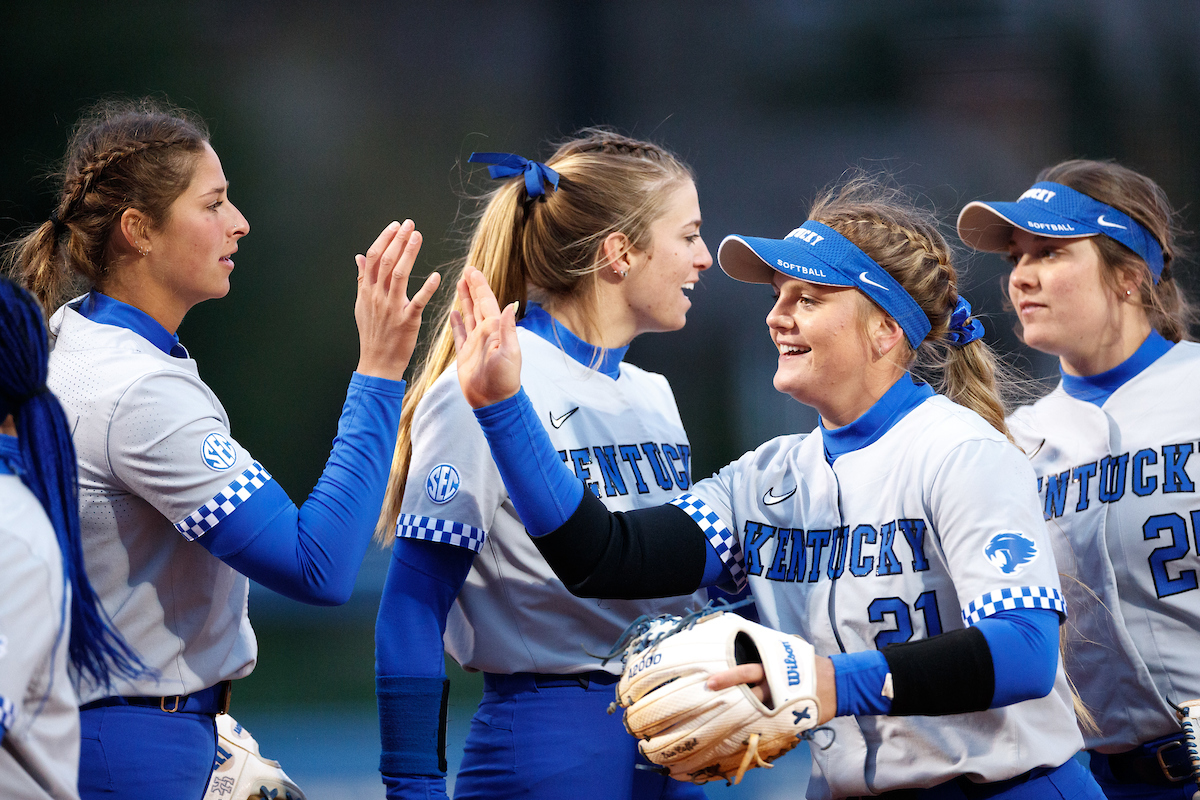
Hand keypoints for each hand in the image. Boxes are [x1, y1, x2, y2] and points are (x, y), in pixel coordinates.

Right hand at [354, 220, 440, 380]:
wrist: (377, 362)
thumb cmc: (372, 333)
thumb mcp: (361, 305)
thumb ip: (362, 279)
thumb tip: (359, 257)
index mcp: (366, 291)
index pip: (374, 258)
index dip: (385, 239)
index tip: (395, 225)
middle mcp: (377, 296)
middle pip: (387, 262)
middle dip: (398, 240)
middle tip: (409, 224)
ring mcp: (391, 308)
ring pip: (399, 275)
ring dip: (409, 254)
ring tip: (417, 237)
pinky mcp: (406, 321)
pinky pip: (417, 301)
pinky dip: (427, 288)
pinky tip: (436, 276)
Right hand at [449, 266, 520, 407]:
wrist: (494, 401)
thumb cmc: (505, 379)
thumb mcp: (509, 352)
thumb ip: (507, 328)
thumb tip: (510, 305)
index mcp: (494, 329)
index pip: (486, 301)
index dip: (479, 285)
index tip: (473, 270)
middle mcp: (485, 333)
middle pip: (477, 304)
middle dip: (472, 287)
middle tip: (467, 270)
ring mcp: (474, 342)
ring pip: (468, 315)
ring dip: (464, 300)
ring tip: (459, 284)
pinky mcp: (464, 354)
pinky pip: (459, 334)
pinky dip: (456, 322)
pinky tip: (452, 313)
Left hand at [707, 656, 837, 723]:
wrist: (839, 684)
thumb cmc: (811, 666)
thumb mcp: (792, 653)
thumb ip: (773, 655)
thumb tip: (752, 647)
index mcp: (776, 669)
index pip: (748, 671)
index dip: (729, 676)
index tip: (710, 680)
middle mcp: (777, 686)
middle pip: (750, 691)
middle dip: (730, 691)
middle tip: (710, 691)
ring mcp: (784, 703)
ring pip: (759, 710)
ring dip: (743, 713)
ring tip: (726, 716)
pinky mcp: (792, 717)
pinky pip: (773, 722)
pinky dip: (761, 725)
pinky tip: (748, 730)